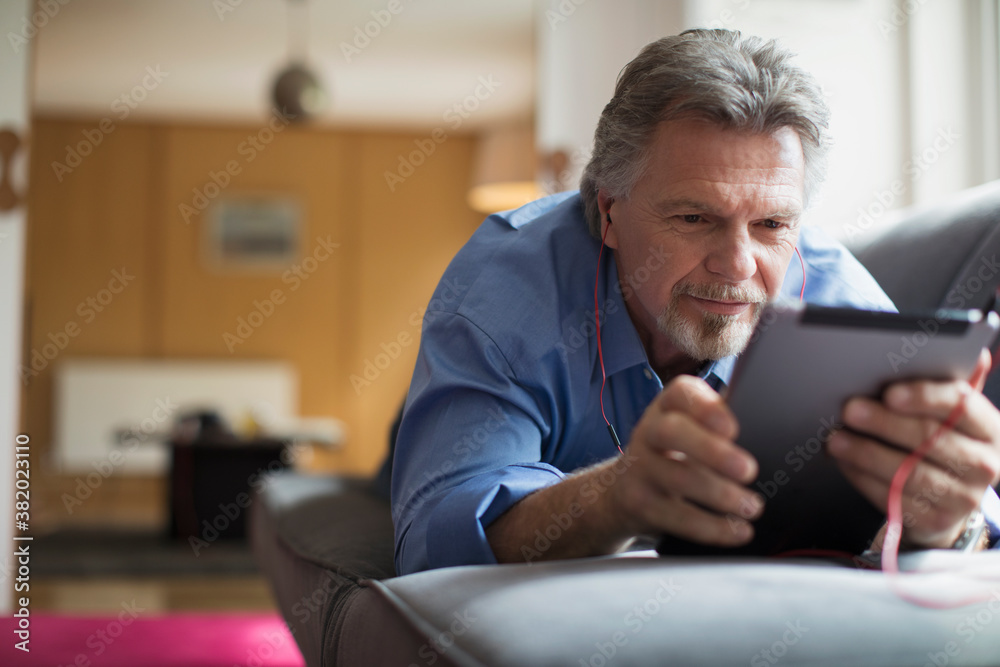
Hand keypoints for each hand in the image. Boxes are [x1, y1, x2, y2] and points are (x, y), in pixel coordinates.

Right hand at [608, 375, 762, 545]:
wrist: (624, 490)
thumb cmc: (673, 454)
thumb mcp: (688, 429)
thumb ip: (717, 425)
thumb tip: (769, 432)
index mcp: (667, 407)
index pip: (680, 393)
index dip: (706, 407)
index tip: (733, 428)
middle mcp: (649, 432)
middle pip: (672, 432)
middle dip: (712, 451)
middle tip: (748, 470)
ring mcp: (640, 468)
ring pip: (678, 478)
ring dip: (721, 494)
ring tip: (752, 506)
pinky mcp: (640, 503)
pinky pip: (678, 517)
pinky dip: (713, 528)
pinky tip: (738, 530)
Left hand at [829, 349, 999, 548]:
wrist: (947, 502)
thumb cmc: (942, 443)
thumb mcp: (951, 416)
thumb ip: (952, 387)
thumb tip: (979, 352)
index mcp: (989, 428)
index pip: (962, 405)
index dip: (924, 397)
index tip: (890, 392)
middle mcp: (984, 464)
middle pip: (929, 439)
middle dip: (884, 423)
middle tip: (849, 409)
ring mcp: (962, 497)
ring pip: (908, 472)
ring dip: (866, 453)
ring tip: (836, 439)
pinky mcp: (935, 520)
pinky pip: (893, 497)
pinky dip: (862, 477)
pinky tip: (844, 462)